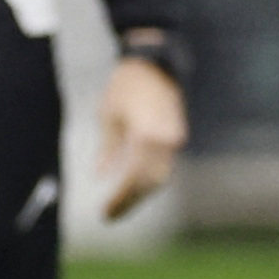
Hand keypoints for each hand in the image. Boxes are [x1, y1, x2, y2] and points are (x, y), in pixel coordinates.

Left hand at [96, 55, 187, 218]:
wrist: (154, 62)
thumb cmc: (125, 85)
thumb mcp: (109, 116)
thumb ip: (108, 149)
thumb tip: (101, 176)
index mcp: (147, 134)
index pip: (134, 177)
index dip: (120, 198)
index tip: (105, 212)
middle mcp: (166, 139)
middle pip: (151, 182)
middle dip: (131, 201)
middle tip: (110, 216)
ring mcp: (174, 137)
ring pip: (160, 176)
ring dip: (141, 193)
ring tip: (121, 205)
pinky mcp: (177, 134)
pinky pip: (165, 164)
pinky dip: (150, 179)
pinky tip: (134, 187)